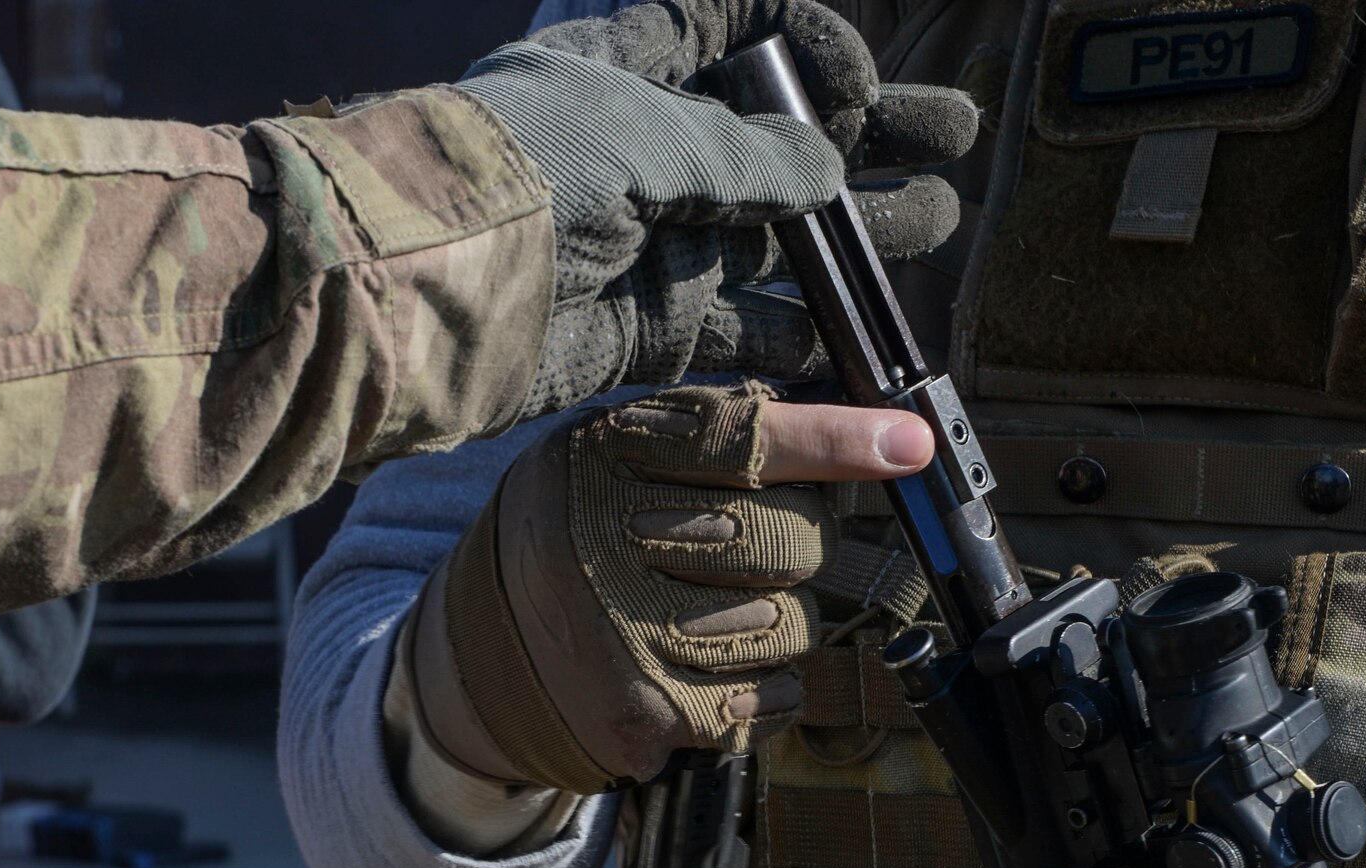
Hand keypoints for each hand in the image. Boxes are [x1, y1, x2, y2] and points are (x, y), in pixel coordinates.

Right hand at [402, 382, 933, 791]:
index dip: (838, 442)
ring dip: (781, 620)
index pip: (742, 442)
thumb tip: (855, 433)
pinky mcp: (646, 716)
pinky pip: (771, 699)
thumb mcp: (608, 454)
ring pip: (793, 625)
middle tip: (761, 545)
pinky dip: (769, 685)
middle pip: (789, 541)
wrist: (478, 656)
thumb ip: (708, 435)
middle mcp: (607, 545)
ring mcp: (625, 638)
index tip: (910, 445)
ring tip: (713, 610)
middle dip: (803, 542)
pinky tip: (718, 664)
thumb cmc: (574, 536)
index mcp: (602, 460)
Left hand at [459, 1, 978, 416]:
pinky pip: (739, 331)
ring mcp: (646, 244)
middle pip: (773, 141)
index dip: (809, 47)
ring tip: (931, 226)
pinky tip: (866, 335)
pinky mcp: (643, 329)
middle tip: (948, 140)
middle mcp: (640, 154)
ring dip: (852, 239)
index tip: (861, 83)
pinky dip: (801, 337)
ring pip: (771, 240)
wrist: (417, 302)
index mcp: (625, 72)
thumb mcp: (640, 136)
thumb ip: (744, 156)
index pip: (732, 33)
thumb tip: (827, 175)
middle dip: (865, 140)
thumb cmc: (514, 181)